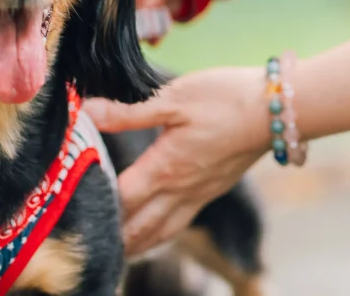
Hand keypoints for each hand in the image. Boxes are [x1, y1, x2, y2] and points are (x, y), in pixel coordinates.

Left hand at [84, 67, 269, 257]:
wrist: (278, 110)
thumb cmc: (225, 99)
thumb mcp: (172, 98)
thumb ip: (127, 111)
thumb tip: (86, 111)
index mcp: (165, 169)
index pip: (121, 199)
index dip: (96, 203)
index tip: (72, 206)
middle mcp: (181, 189)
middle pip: (140, 226)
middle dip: (115, 237)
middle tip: (88, 245)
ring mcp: (201, 193)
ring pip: (163, 230)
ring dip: (138, 242)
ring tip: (117, 251)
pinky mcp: (215, 188)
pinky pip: (182, 221)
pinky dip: (162, 232)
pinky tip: (156, 229)